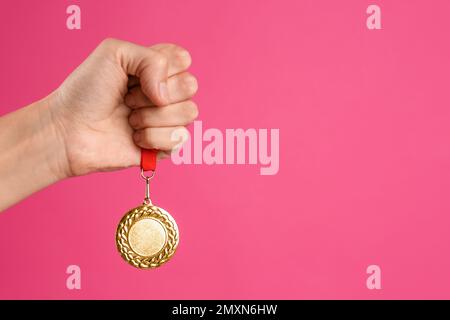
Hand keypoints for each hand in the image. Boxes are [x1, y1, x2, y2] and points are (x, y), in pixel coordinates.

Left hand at [49, 38, 197, 176]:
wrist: (69, 131)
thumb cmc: (85, 92)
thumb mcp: (114, 53)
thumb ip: (151, 58)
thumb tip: (165, 95)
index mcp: (156, 68)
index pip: (184, 60)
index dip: (163, 67)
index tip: (134, 75)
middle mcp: (165, 93)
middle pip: (190, 86)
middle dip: (155, 93)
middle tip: (128, 98)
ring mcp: (166, 120)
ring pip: (188, 113)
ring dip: (152, 117)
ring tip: (129, 119)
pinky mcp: (165, 146)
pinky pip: (180, 140)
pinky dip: (153, 138)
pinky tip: (134, 138)